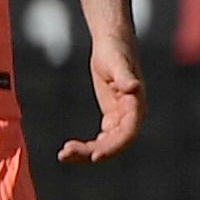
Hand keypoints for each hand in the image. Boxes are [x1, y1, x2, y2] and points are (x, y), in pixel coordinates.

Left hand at [58, 35, 144, 162]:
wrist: (112, 43)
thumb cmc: (116, 50)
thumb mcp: (118, 63)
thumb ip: (125, 77)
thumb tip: (134, 87)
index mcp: (137, 107)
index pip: (126, 135)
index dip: (111, 148)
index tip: (93, 157)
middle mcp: (132, 118)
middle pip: (113, 144)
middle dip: (91, 152)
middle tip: (66, 153)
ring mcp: (121, 119)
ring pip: (106, 145)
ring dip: (86, 153)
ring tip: (63, 155)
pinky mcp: (111, 117)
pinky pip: (101, 139)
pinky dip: (86, 146)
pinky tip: (69, 150)